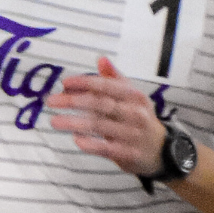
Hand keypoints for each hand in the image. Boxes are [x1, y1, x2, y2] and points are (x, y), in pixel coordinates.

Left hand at [47, 57, 168, 177]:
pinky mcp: (128, 154)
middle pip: (100, 104)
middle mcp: (135, 113)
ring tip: (55, 120)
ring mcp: (132, 134)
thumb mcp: (132, 96)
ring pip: (100, 126)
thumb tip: (101, 58)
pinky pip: (106, 148)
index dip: (85, 83)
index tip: (65, 83)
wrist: (162, 150)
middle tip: (51, 101)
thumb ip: (115, 78)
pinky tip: (75, 139)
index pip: (107, 86)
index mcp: (134, 96)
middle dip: (74, 101)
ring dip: (74, 122)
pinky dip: (90, 143)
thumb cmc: (140, 119)